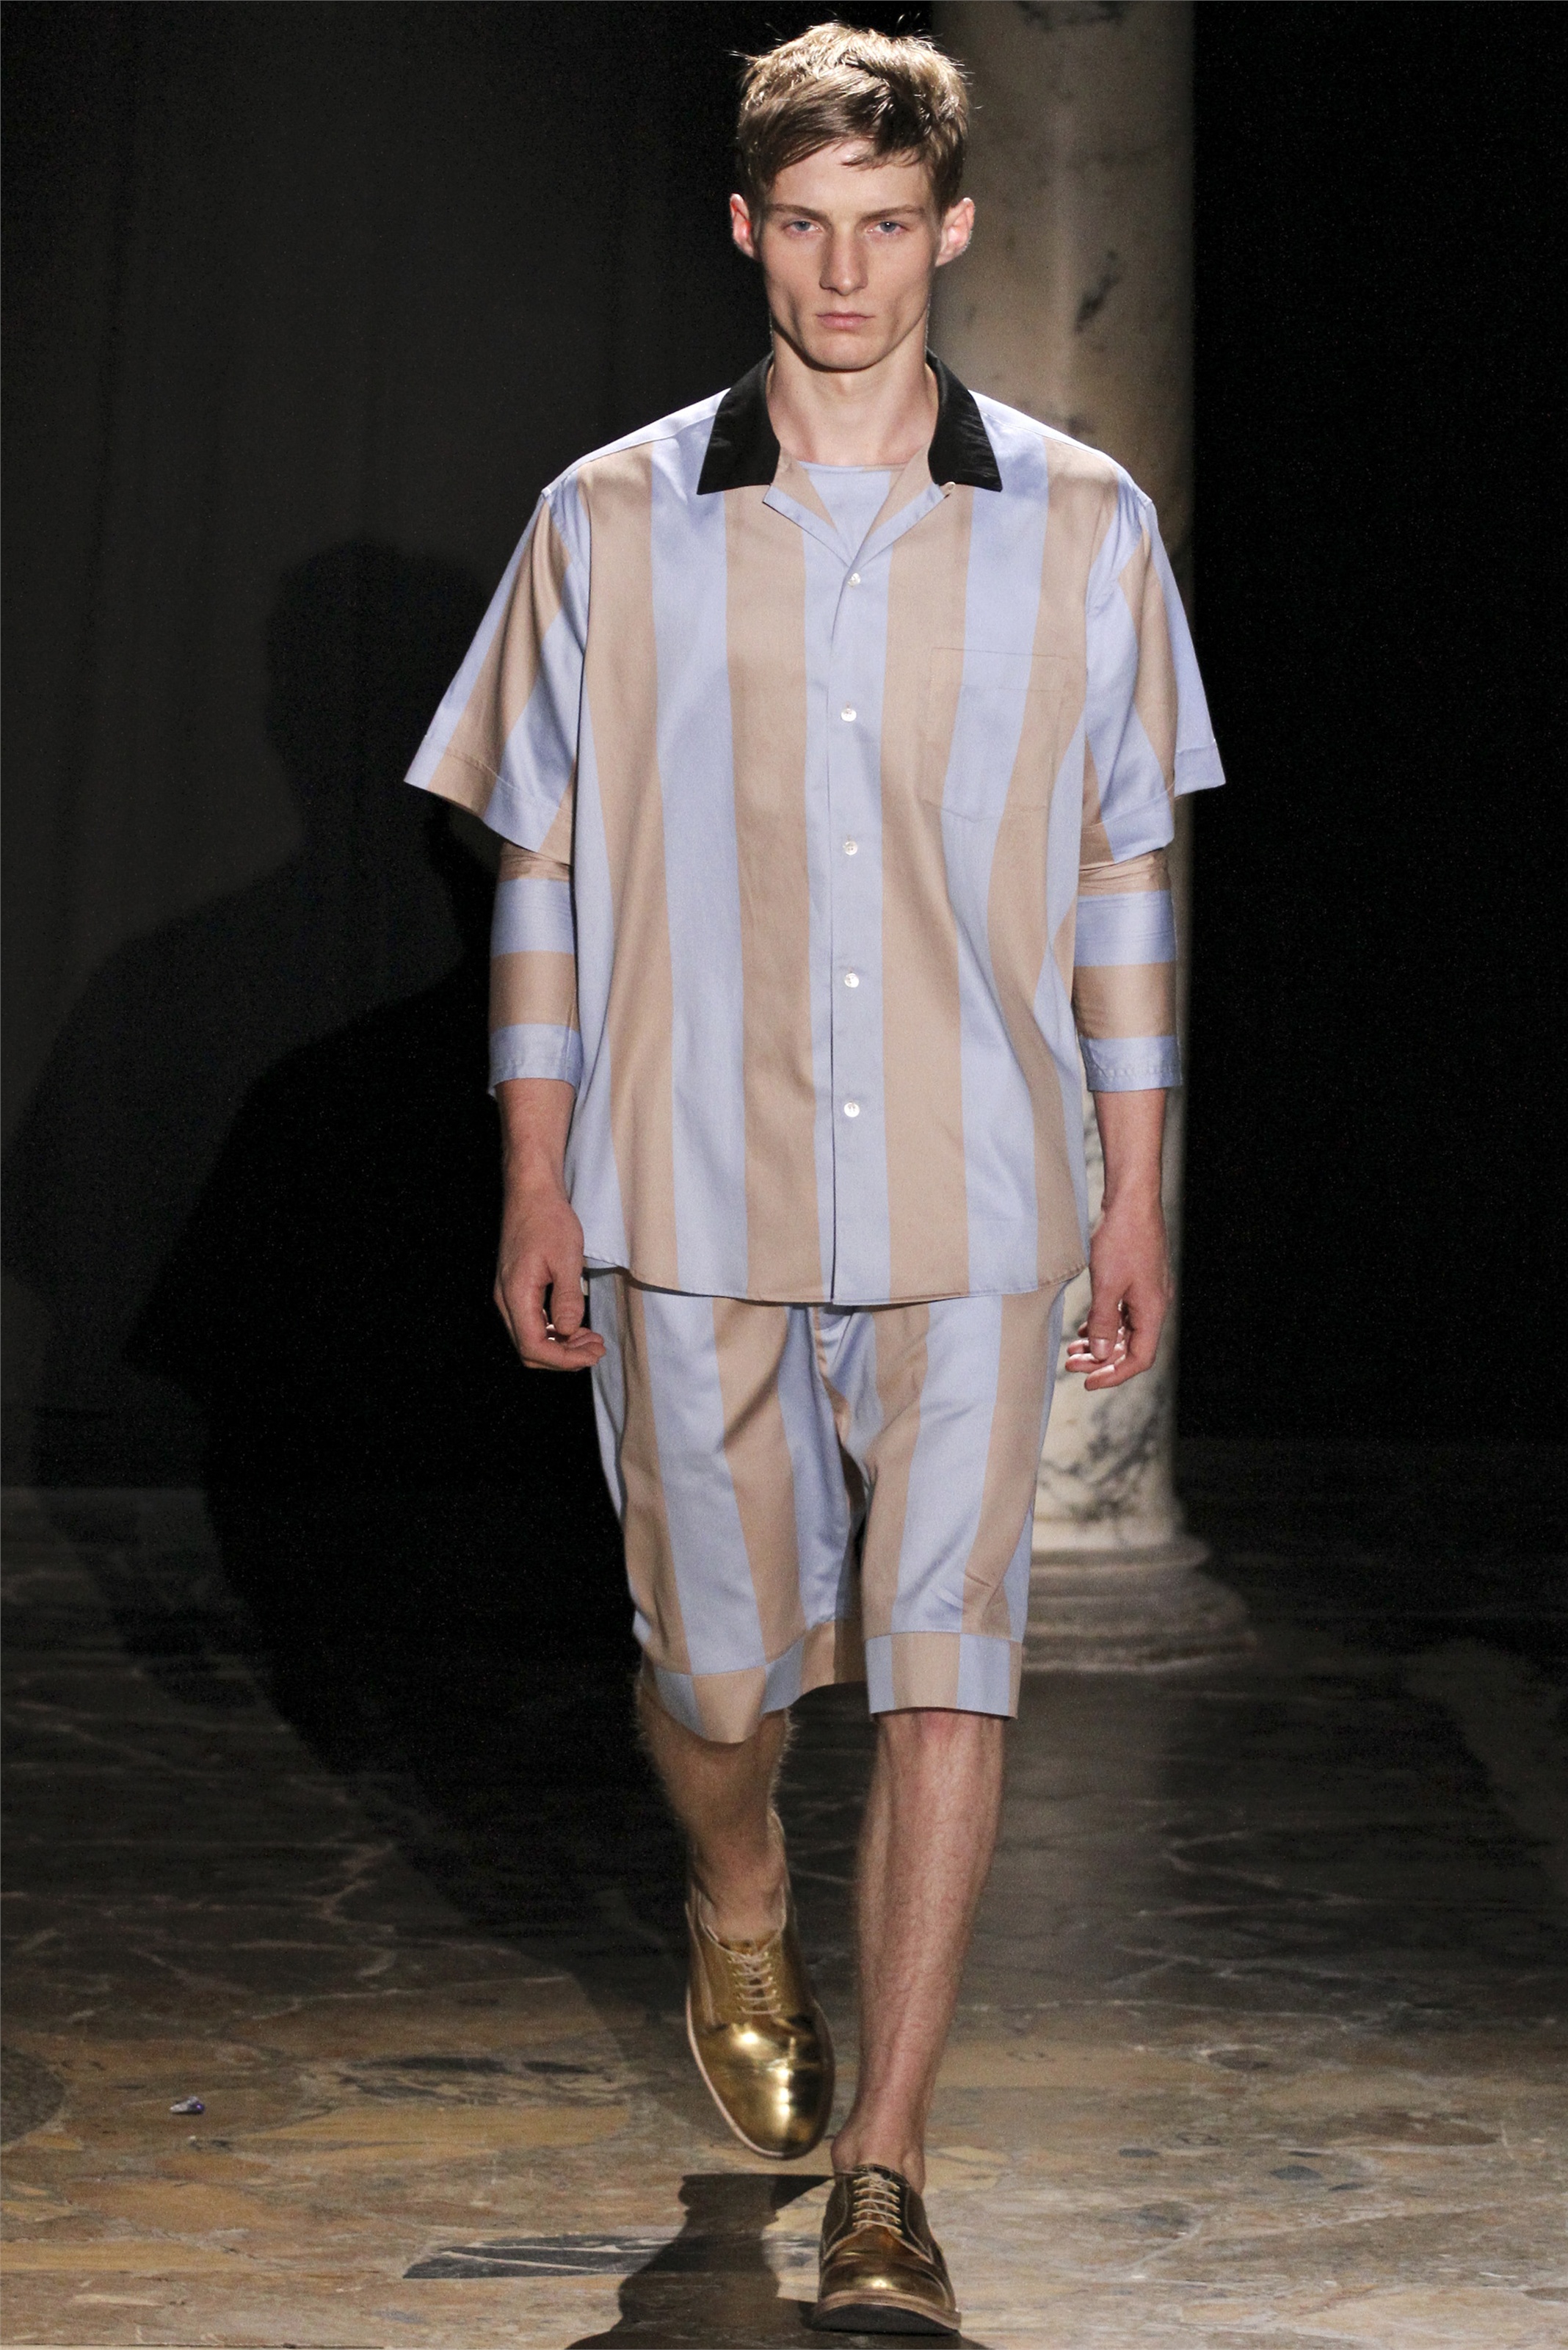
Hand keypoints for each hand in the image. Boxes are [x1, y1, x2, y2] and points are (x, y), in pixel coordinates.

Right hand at [493, 1180, 605, 1371]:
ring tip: (591, 1341)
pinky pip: (532, 1322)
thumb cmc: (548, 1219)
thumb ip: (567, 1298)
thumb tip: (567, 1330)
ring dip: (561, 1345)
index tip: (592, 1355)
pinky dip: (555, 1330)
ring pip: (531, 1338)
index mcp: (516, 1295)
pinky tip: (576, 1326)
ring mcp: (509, 1295)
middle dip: (564, 1357)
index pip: (534, 1347)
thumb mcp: (566, 1258)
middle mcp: (506, 1300)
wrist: (531, 1193)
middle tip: (596, 1350)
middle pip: (529, 1349)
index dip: (564, 1359)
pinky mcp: (516, 1288)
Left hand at [1063, 1191, 1170, 1391]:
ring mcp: (1147, 1292)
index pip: (1140, 1358)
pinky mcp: (1137, 1281)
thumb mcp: (1106, 1284)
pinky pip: (1123, 1314)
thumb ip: (1104, 1322)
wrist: (1131, 1200)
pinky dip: (1104, 1326)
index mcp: (1152, 1310)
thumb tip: (1102, 1356)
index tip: (1088, 1383)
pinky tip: (1085, 1330)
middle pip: (1131, 1348)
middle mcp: (1154, 1305)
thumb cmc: (1121, 1239)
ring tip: (1073, 1351)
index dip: (1115, 1375)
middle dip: (1102, 1361)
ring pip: (1125, 1331)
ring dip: (1101, 1344)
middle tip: (1071, 1366)